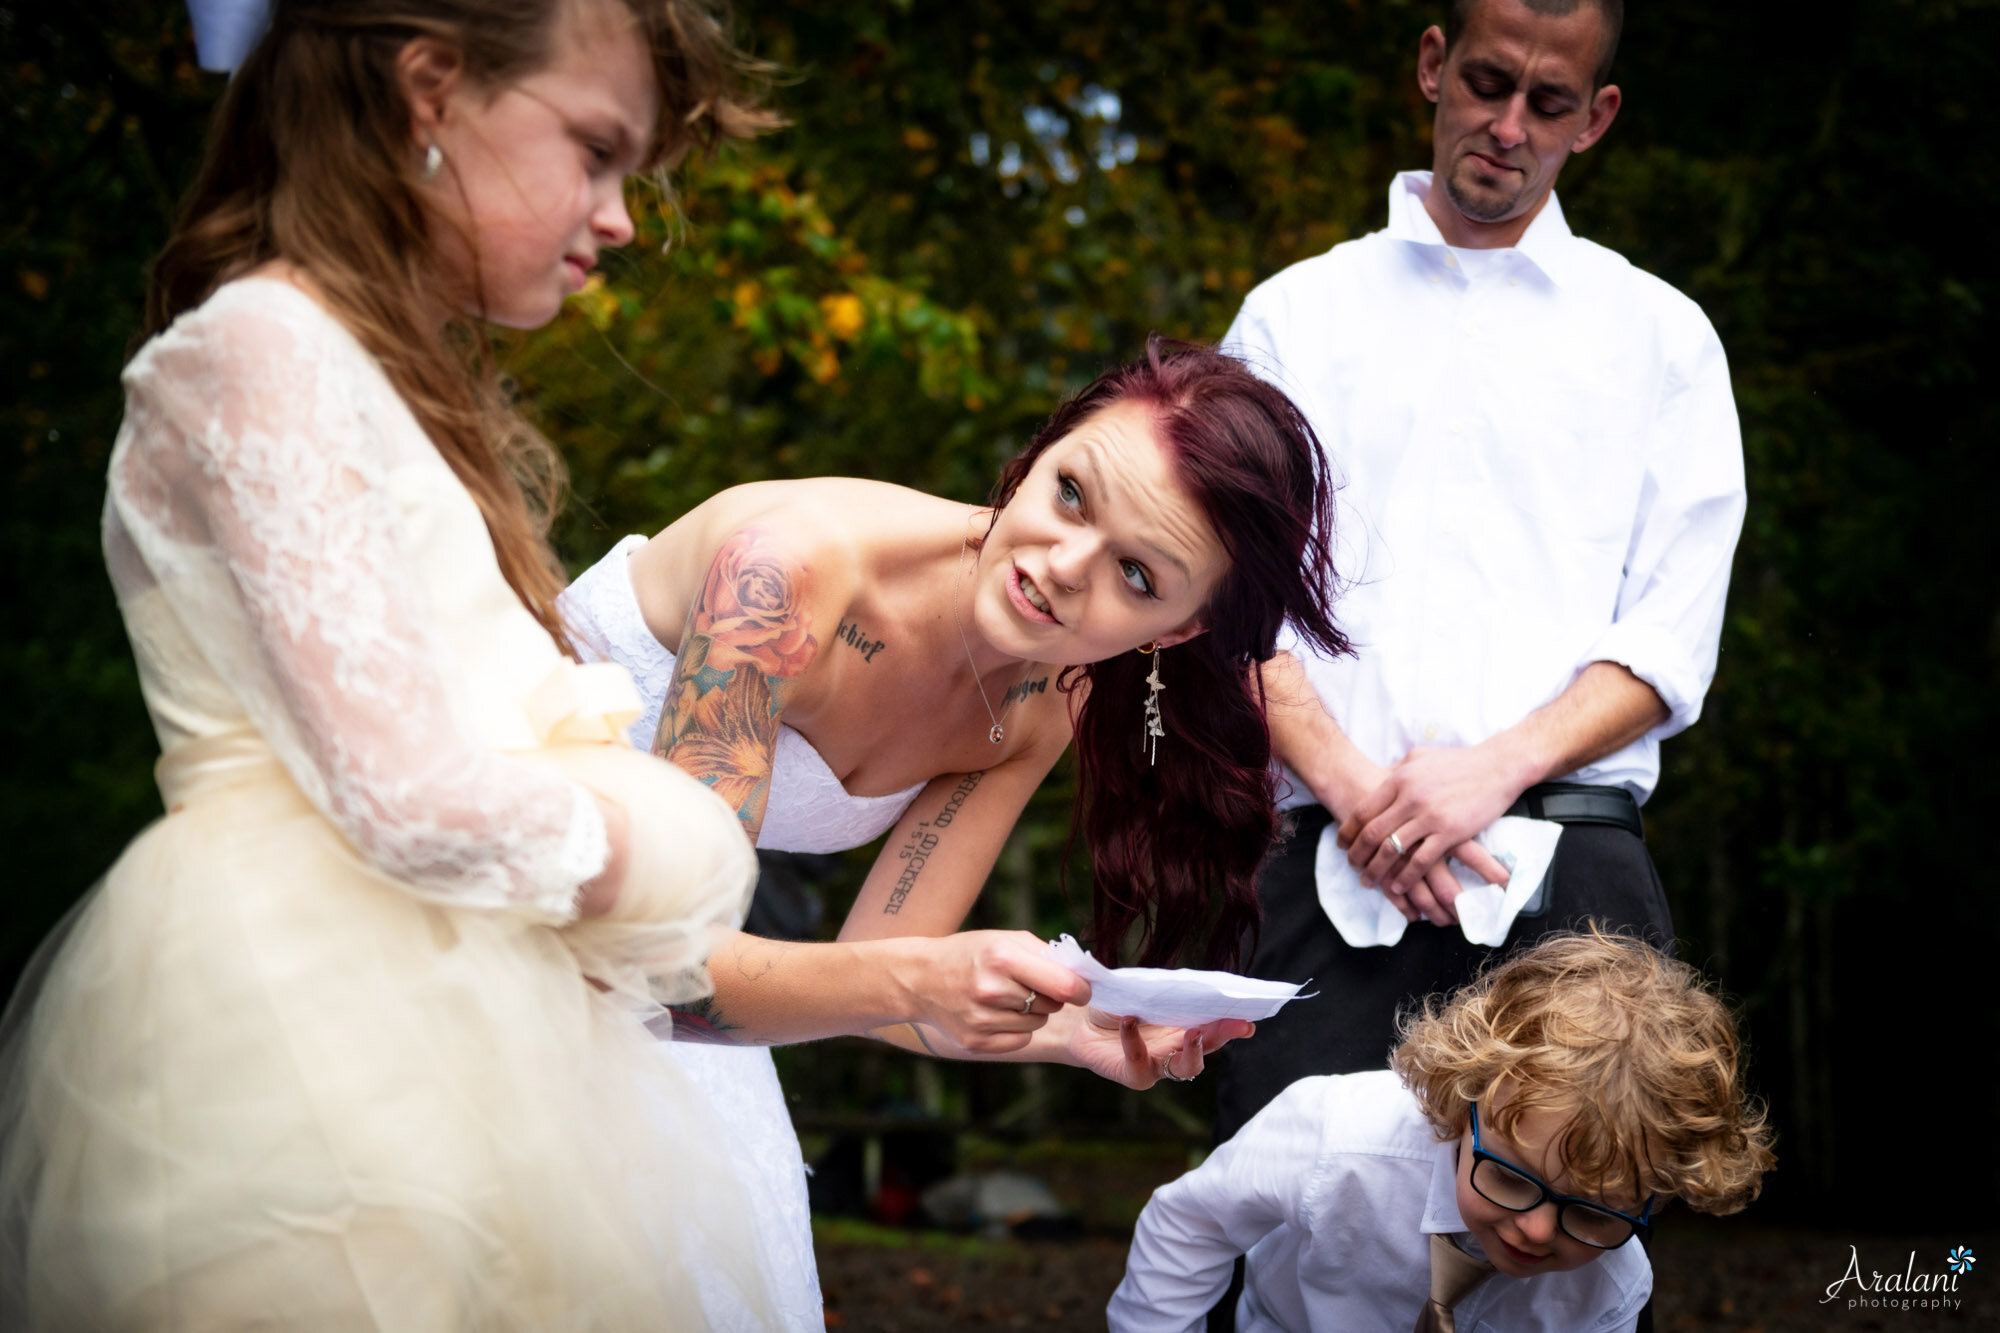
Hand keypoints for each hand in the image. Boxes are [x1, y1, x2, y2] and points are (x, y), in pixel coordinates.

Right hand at [900, 930, 1092, 1054]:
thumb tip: (1082, 978)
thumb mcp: (1005, 939)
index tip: (1082, 990)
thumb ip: (1045, 955)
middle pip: (1052, 1005)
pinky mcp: (975, 1043)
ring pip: (1037, 1023)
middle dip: (1051, 997)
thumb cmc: (971, 954)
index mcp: (1002, 958)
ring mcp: (981, 1020)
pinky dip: (1017, 1029)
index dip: (1081, 990)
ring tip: (1007, 997)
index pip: (1063, 985)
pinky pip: (1020, 1040)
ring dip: (1032, 1012)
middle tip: (1030, 985)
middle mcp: (991, 990)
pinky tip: (996, 1014)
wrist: (920, 979)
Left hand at [1056, 1005, 1254, 1089]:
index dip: (1235, 1022)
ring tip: (1192, 1033)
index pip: (1216, 1025)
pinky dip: (1134, 1042)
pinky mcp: (1133, 1075)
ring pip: (1186, 1067)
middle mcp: (1177, 1048)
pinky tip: (1128, 1021)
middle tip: (1240, 1024)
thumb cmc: (1118, 1003)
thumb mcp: (1143, 989)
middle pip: (1209, 1046)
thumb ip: (1165, 988)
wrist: (1080, 1020)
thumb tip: (1191, 980)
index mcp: (1185, 1025)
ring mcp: (1158, 1065)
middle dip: (1226, 1035)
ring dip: (1194, 1051)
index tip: (1252, 1015)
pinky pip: (1139, 1064)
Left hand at [1338, 747, 1516, 924]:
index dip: (1348, 831)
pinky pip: (1420, 862)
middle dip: (1357, 854)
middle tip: (1352, 867)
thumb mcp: (1419, 757)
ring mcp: (1429, 817)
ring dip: (1376, 870)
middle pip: (1371, 833)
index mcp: (1399, 780)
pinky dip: (1405, 877)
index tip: (1341, 844)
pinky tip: (1397, 886)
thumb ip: (1397, 770)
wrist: (1497, 767)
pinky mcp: (1450, 833)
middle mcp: (1410, 799)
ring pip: (1392, 850)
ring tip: (1369, 881)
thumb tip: (1380, 778)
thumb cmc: (1459, 761)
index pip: (1363, 811)